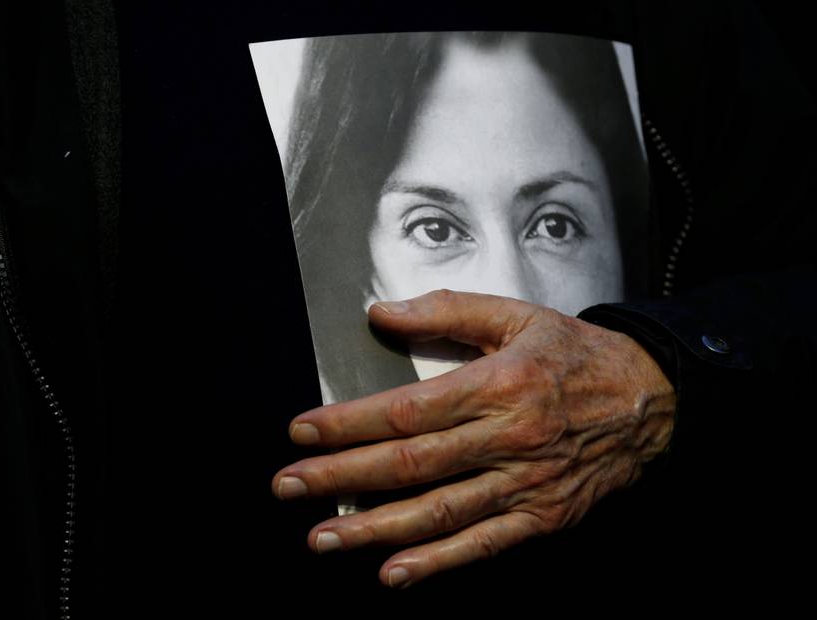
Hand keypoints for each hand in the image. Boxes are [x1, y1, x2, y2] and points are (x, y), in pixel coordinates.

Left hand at [272, 290, 675, 588]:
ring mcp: (527, 482)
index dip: (348, 424)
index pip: (406, 410)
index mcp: (499, 384)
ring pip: (439, 511)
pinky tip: (393, 571)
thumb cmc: (578, 354)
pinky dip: (437, 562)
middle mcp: (510, 437)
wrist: (653, 396)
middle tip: (289, 486)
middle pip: (410, 464)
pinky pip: (483, 544)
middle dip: (341, 476)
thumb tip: (382, 313)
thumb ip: (447, 310)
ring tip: (322, 537)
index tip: (303, 433)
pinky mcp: (543, 515)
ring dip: (374, 528)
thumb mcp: (516, 315)